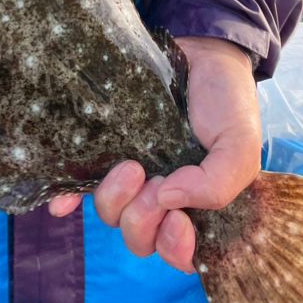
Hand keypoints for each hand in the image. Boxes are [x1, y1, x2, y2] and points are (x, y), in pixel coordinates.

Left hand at [49, 37, 261, 272]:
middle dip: (142, 219)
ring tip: (129, 165)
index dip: (174, 247)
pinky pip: (76, 189)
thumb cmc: (225, 100)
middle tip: (153, 180)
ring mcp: (129, 177)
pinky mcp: (103, 154)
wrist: (199, 50)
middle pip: (139, 237)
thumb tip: (168, 199)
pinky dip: (67, 200)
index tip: (177, 219)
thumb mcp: (240, 141)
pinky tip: (62, 201)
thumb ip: (219, 182)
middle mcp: (160, 197)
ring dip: (116, 199)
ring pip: (110, 214)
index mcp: (196, 205)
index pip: (179, 251)